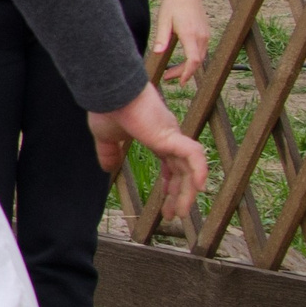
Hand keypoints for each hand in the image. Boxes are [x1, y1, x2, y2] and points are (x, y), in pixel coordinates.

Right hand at [89, 84, 207, 216]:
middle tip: (176, 215)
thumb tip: (107, 169)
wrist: (108, 90)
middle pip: (183, 171)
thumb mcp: (106, 137)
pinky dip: (199, 171)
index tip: (166, 204)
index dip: (171, 185)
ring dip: (188, 191)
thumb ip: (109, 153)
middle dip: (181, 194)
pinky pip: (193, 155)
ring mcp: (172, 136)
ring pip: (189, 168)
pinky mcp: (171, 135)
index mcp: (157, 137)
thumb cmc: (107, 107)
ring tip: (182, 212)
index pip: (172, 166)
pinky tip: (198, 188)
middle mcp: (169, 137)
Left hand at [150, 0, 211, 86]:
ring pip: (199, 57)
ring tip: (172, 72)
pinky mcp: (205, 33)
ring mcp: (205, 35)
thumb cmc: (174, 4)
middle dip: (183, 73)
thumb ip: (161, 37)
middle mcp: (201, 36)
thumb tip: (157, 52)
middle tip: (168, 78)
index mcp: (190, 34)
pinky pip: (200, 51)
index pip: (193, 60)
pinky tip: (183, 61)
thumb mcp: (163, 19)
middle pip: (196, 62)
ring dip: (188, 67)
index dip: (187, 73)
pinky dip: (192, 59)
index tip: (180, 82)